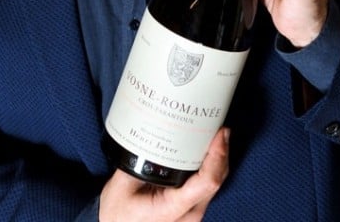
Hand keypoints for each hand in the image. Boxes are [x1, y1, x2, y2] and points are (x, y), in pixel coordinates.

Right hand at [98, 128, 229, 221]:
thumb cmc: (118, 212)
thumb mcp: (122, 184)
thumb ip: (139, 161)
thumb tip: (158, 133)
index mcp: (173, 209)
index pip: (206, 182)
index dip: (217, 156)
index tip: (219, 134)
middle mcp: (189, 215)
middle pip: (216, 180)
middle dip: (221, 152)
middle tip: (218, 126)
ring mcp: (192, 214)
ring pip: (215, 183)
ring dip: (218, 159)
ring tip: (215, 133)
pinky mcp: (191, 209)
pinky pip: (207, 186)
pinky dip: (210, 167)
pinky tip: (206, 150)